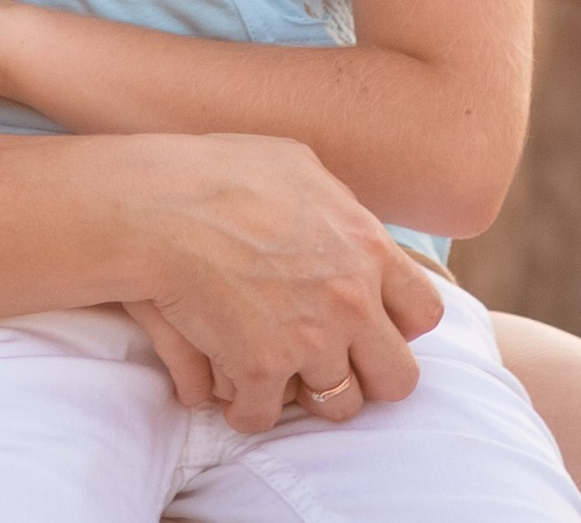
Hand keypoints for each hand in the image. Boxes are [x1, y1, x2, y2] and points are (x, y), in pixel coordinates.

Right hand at [128, 134, 440, 432]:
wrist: (156, 206)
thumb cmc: (216, 173)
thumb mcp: (297, 164)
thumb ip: (336, 203)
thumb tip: (347, 221)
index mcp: (368, 248)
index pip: (424, 313)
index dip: (396, 326)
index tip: (367, 323)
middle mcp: (351, 301)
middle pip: (397, 377)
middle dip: (366, 375)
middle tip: (331, 364)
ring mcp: (310, 340)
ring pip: (338, 406)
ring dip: (308, 396)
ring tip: (279, 379)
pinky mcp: (261, 369)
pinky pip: (265, 416)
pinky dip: (245, 408)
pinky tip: (229, 389)